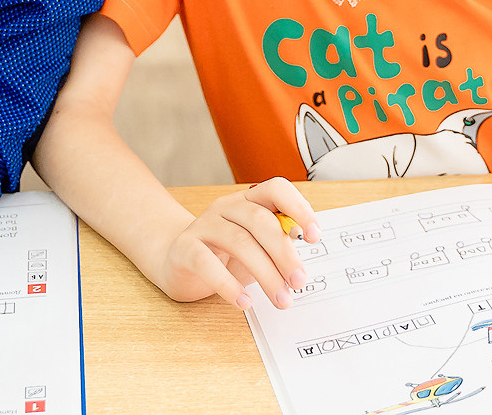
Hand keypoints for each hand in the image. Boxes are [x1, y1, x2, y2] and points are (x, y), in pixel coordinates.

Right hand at [150, 177, 319, 309]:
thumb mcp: (257, 247)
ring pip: (239, 243)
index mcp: (248, 200)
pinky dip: (228, 284)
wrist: (176, 262)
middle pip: (260, 221)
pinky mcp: (185, 248)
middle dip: (284, 253)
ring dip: (265, 274)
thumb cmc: (223, 255)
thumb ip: (277, 243)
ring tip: (280, 299)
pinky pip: (207, 263)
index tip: (315, 235)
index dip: (299, 207)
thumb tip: (301, 243)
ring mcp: (203, 225)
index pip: (276, 189)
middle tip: (299, 281)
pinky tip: (244, 302)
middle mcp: (226, 207)